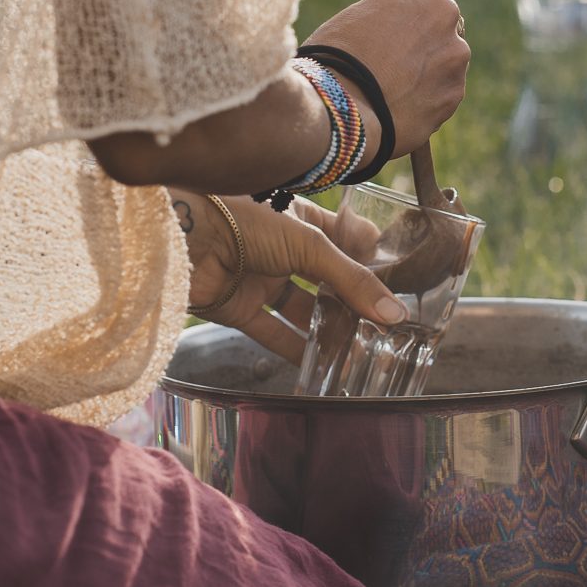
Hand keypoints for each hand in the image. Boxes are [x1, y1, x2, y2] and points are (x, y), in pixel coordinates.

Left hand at [175, 192, 402, 364]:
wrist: (186, 235)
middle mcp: (283, 248)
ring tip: (361, 352)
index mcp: (302, 219)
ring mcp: (262, 279)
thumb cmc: (246, 220)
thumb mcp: (309, 245)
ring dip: (328, 330)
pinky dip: (295, 350)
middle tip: (385, 327)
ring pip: (303, 310)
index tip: (400, 289)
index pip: (346, 241)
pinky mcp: (241, 308)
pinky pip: (274, 333)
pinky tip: (321, 367)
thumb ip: (352, 281)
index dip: (370, 263)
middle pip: (327, 280)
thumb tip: (395, 314)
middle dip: (353, 303)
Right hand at [302, 0, 468, 157]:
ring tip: (398, 89)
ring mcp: (454, 54)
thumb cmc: (334, 61)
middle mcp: (442, 14)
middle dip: (428, 39)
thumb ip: (385, 17)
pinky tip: (404, 105)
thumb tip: (393, 29)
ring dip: (432, 70)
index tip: (410, 24)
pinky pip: (446, 91)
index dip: (417, 10)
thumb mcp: (354, 20)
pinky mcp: (456, 90)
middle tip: (402, 61)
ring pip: (448, 59)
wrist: (341, 108)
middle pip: (444, 24)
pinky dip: (431, 98)